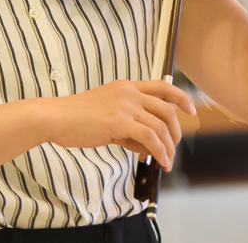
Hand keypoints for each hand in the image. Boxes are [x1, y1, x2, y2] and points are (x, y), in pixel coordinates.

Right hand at [41, 80, 194, 170]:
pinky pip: (149, 138)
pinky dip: (159, 151)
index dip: (181, 97)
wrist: (56, 117)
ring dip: (168, 147)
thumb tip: (148, 146)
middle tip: (173, 148)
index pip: (163, 86)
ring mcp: (125, 105)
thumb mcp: (107, 115)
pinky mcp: (119, 122)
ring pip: (160, 126)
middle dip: (175, 132)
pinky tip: (159, 161)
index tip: (191, 109)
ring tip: (166, 161)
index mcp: (127, 86)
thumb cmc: (77, 118)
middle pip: (167, 110)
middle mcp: (129, 92)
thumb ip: (129, 126)